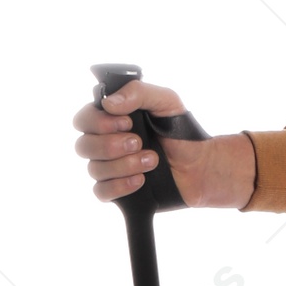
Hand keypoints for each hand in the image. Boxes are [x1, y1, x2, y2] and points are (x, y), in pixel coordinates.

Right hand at [73, 79, 254, 208]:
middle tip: (139, 142)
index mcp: (111, 119)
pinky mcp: (118, 190)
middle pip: (83, 146)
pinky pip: (101, 192)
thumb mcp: (167, 102)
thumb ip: (139, 93)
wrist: (201, 166)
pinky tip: (141, 180)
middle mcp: (105, 143)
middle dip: (111, 145)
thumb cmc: (182, 131)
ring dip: (123, 165)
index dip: (99, 122)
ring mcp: (110, 168)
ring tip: (152, 160)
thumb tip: (109, 103)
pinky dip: (119, 186)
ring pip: (94, 169)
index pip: (84, 119)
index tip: (127, 123)